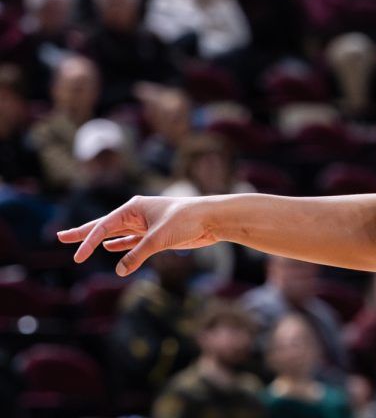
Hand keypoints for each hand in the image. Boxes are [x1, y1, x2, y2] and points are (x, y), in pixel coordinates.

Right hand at [57, 195, 220, 275]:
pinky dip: (121, 246)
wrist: (212, 219)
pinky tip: (109, 249)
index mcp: (134, 208)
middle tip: (60, 236)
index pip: (103, 226)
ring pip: (117, 235)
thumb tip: (119, 270)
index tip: (78, 257)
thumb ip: (137, 254)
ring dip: (100, 241)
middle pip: (104, 226)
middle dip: (83, 233)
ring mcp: (146, 224)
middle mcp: (137, 214)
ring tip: (82, 246)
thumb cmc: (186, 220)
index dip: (87, 241)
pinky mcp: (156, 235)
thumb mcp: (159, 239)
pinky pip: (132, 241)